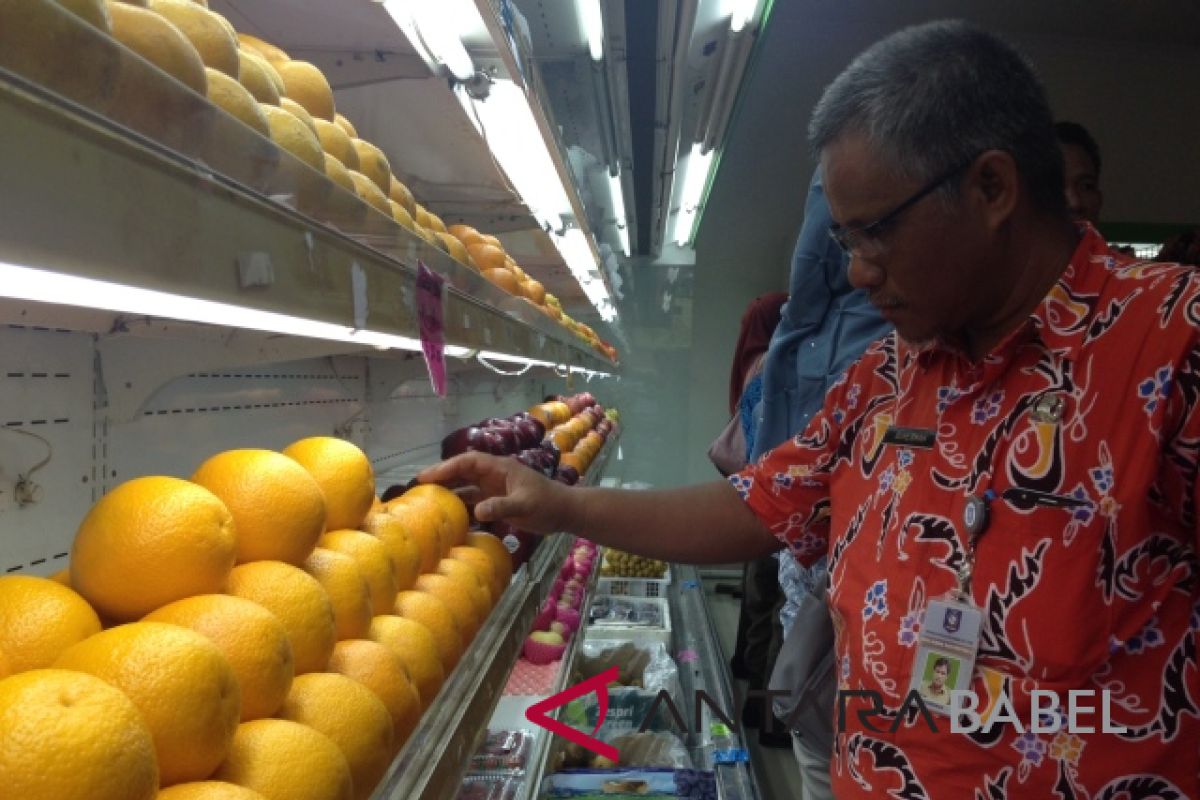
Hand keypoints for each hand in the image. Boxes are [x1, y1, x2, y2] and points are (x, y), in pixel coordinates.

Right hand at [417, 452, 575, 533]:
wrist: (564, 512)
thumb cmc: (547, 504)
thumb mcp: (525, 505)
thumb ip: (503, 507)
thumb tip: (479, 511)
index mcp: (499, 468)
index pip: (468, 462)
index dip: (446, 467)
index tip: (427, 476)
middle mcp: (493, 476)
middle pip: (462, 473)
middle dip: (442, 478)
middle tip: (419, 489)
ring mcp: (494, 489)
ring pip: (466, 487)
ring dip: (450, 493)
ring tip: (428, 503)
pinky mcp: (497, 502)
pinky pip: (474, 502)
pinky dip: (462, 508)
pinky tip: (450, 518)